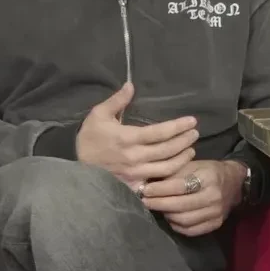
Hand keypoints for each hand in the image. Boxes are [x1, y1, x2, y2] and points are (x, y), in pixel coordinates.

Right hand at [74, 82, 198, 188]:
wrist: (74, 166)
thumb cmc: (88, 139)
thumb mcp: (98, 115)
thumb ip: (116, 101)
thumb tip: (130, 84)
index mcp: (128, 138)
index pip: (160, 132)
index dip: (178, 127)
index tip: (192, 121)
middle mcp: (135, 157)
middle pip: (168, 150)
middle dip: (185, 141)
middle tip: (195, 133)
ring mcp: (135, 173)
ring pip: (167, 168)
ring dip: (182, 158)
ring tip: (191, 149)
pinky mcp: (134, 185)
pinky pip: (157, 182)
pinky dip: (171, 176)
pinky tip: (178, 169)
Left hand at [140, 160, 246, 237]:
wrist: (233, 183)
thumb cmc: (206, 171)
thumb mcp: (191, 165)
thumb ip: (172, 174)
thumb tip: (147, 184)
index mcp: (208, 177)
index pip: (180, 186)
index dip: (160, 190)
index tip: (145, 190)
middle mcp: (214, 196)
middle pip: (180, 206)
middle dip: (159, 204)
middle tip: (145, 202)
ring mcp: (216, 212)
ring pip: (184, 220)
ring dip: (167, 215)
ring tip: (158, 208)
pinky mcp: (216, 224)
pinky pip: (191, 230)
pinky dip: (177, 226)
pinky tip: (170, 217)